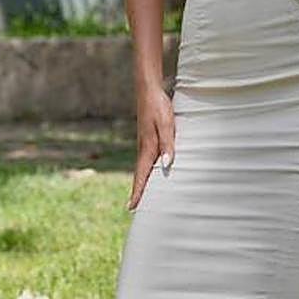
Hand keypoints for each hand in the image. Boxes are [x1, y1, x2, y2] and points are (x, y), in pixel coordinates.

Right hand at [126, 84, 175, 211]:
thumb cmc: (158, 106)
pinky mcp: (147, 137)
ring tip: (141, 195)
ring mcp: (144, 142)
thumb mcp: (166, 124)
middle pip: (139, 175)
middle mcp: (143, 148)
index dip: (137, 192)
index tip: (131, 208)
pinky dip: (145, 170)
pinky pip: (145, 159)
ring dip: (141, 181)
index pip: (141, 175)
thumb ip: (167, 144)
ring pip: (142, 167)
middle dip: (137, 191)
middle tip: (133, 208)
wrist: (149, 90)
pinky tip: (151, 171)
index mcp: (147, 147)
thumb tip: (165, 165)